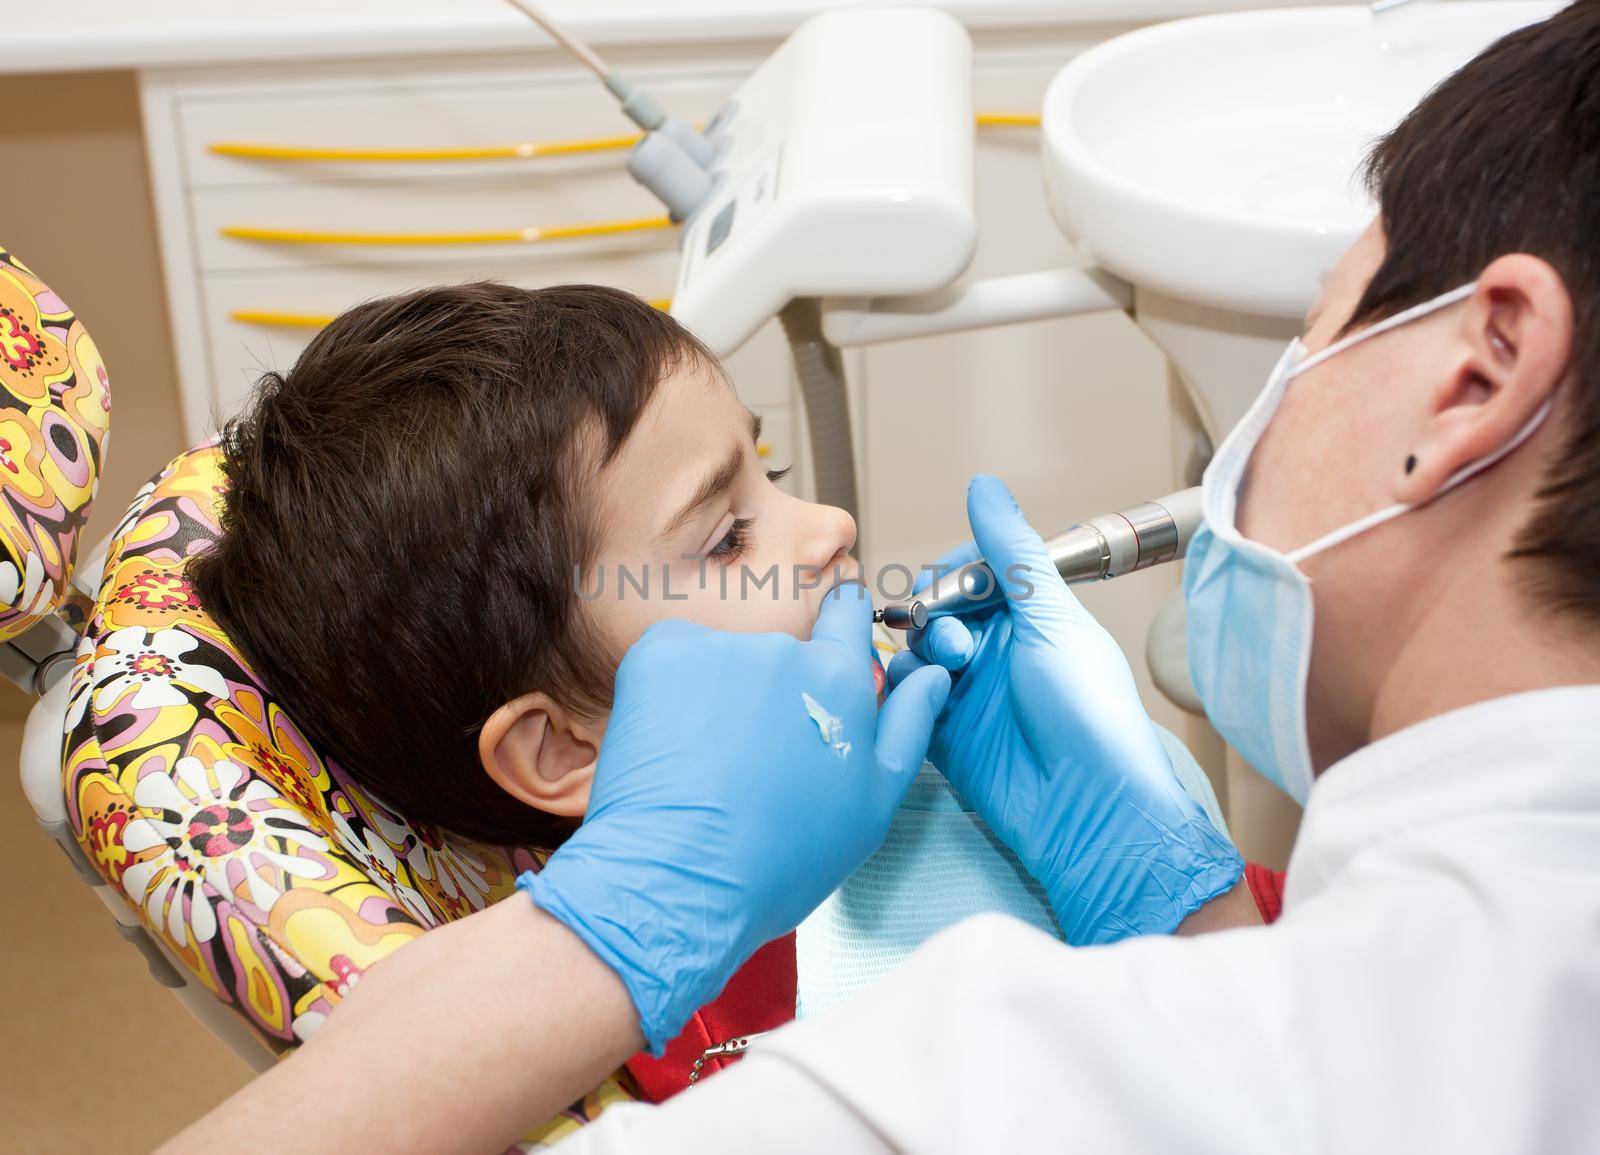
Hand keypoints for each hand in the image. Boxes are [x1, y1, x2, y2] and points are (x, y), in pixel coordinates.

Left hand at [522, 587, 950, 1051]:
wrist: (682, 881)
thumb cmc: (783, 856)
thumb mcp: (873, 804)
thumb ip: (907, 726)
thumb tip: (932, 673)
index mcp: (841, 678)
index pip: (848, 612)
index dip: (839, 628)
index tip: (821, 661)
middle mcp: (784, 648)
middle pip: (782, 650)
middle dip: (772, 690)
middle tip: (756, 757)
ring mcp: (719, 647)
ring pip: (725, 658)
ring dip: (720, 693)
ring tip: (708, 762)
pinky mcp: (659, 654)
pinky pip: (672, 657)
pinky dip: (670, 689)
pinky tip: (672, 744)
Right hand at [889, 476, 1240, 944]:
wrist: (1086, 810)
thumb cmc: (1088, 713)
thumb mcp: (1052, 619)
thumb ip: (1012, 553)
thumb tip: (983, 485)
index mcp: (1033, 618)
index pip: (977, 571)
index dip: (959, 572)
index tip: (953, 585)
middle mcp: (999, 650)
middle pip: (940, 607)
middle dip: (938, 614)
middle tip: (957, 642)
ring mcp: (969, 692)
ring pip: (916, 649)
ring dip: (923, 652)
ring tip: (949, 675)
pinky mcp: (943, 733)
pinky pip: (906, 696)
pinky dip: (905, 690)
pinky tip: (924, 698)